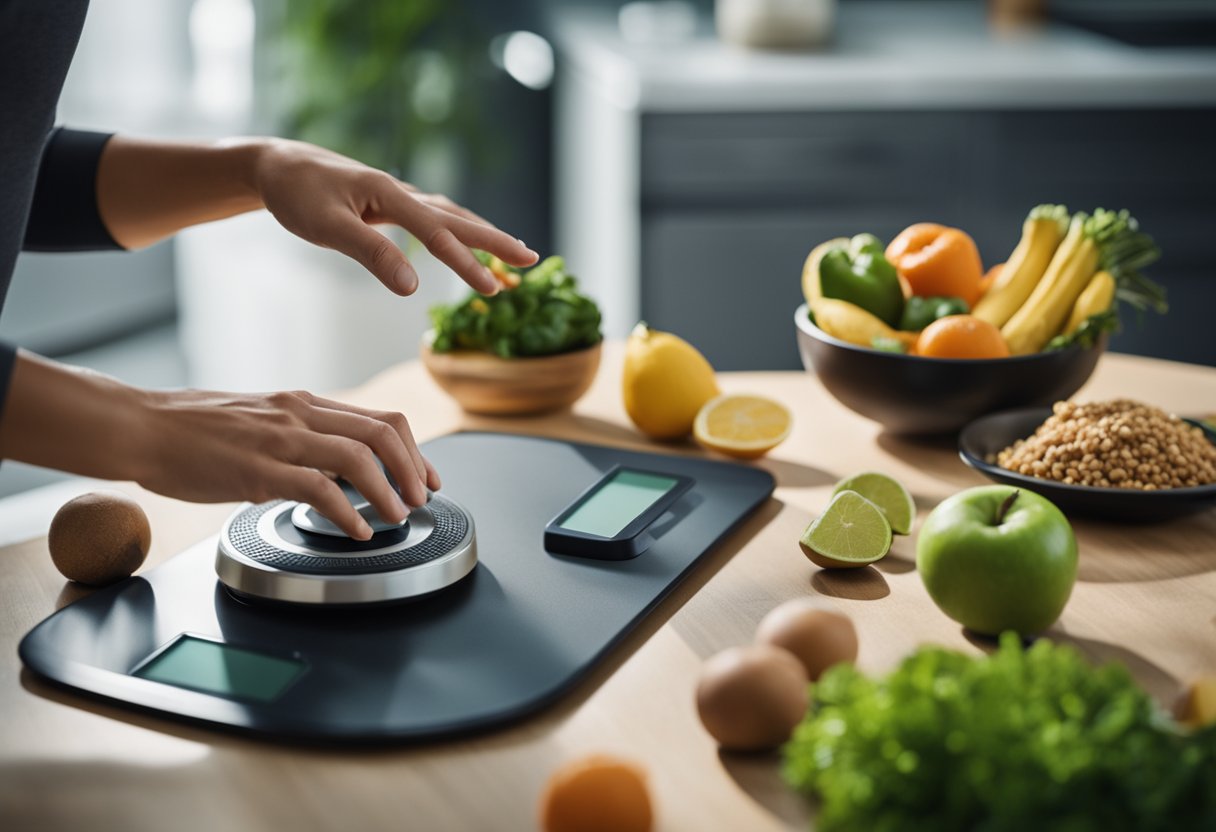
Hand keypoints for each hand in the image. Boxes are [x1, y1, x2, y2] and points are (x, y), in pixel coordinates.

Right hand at [135, 387, 438, 539]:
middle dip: (414, 469)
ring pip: (358, 456)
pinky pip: (318, 488)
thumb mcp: (261, 422)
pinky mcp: (258, 469)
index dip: (414, 451)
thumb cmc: (193, 430)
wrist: (142, 428)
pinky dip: (347, 512)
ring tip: (398, 517)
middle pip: (383, 431)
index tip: (426, 478)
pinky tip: (356, 531)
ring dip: (389, 491)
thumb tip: (335, 471)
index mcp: (304, 404)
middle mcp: (300, 414)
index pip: (381, 418)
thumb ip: (300, 439)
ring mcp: (280, 440)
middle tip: (422, 499)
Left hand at [251, 139, 537, 295]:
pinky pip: (434, 216)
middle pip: (458, 219)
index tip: (492, 290)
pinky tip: (464, 236)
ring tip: (511, 250)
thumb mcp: (327, 226)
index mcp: (390, 194)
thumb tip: (412, 289)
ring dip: (482, 233)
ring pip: (450, 215)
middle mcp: (401, 192)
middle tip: (531, 260)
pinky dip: (457, 228)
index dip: (467, 264)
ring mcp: (397, 196)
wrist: (275, 164)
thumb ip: (371, 255)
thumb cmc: (296, 194)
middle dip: (496, 241)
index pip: (438, 234)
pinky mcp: (388, 202)